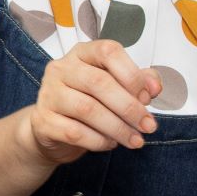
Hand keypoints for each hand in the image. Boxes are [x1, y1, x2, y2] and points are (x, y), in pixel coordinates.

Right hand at [16, 41, 161, 165]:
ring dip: (117, 128)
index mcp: (82, 54)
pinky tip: (110, 144)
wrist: (53, 130)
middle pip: (99, 82)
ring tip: (134, 140)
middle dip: (129, 107)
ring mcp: (48, 94)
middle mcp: (61, 69)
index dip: (132, 74)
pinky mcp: (42, 120)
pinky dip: (98, 141)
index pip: (108, 51)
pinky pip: (74, 132)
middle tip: (148, 126)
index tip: (149, 97)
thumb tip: (154, 87)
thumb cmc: (89, 103)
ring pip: (87, 109)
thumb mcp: (115, 87)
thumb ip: (137, 82)